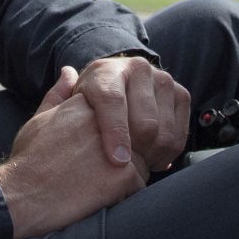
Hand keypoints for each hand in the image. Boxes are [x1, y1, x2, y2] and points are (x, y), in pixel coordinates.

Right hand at [0, 67, 149, 238]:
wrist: (22, 196)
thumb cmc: (28, 161)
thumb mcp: (40, 120)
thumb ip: (59, 95)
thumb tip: (69, 72)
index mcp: (87, 105)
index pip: (118, 111)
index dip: (112, 131)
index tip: (96, 147)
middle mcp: (106, 121)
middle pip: (134, 132)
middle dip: (126, 150)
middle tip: (98, 168)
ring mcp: (118, 146)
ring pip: (142, 158)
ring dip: (128, 173)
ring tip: (97, 183)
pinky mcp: (124, 174)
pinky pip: (139, 184)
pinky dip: (125, 193)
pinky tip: (100, 197)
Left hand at [70, 55, 191, 175]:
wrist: (116, 90)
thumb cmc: (86, 107)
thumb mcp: (67, 104)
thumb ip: (58, 98)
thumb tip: (68, 75)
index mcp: (106, 71)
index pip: (113, 101)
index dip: (116, 133)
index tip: (118, 161)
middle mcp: (138, 69)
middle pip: (145, 122)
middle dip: (137, 152)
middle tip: (127, 170)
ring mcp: (162, 80)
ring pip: (164, 131)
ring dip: (153, 156)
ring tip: (138, 165)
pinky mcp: (180, 94)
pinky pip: (180, 132)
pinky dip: (168, 152)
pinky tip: (152, 157)